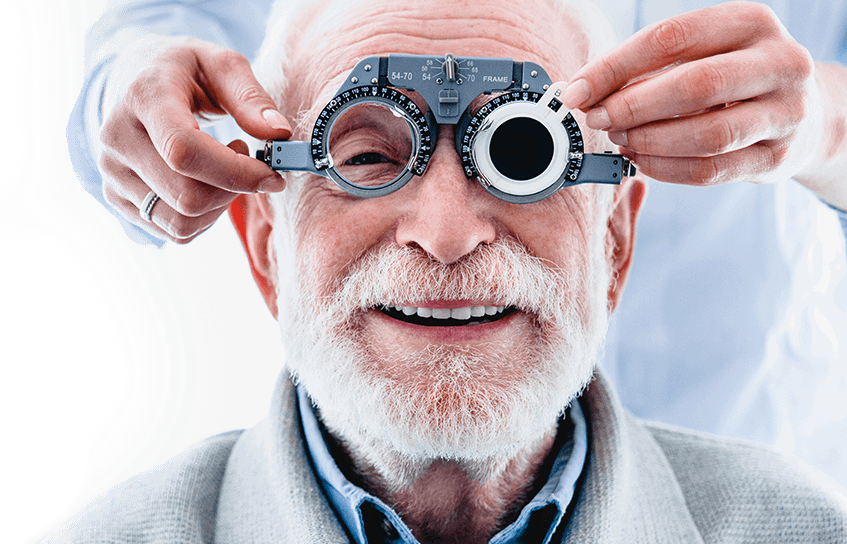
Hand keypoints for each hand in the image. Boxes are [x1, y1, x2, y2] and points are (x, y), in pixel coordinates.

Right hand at [97, 36, 290, 242]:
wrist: (130, 79)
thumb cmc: (183, 71)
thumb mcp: (221, 64)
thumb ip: (252, 97)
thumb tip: (279, 133)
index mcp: (144, 97)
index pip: (184, 152)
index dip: (236, 172)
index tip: (271, 174)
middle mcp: (117, 139)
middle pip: (188, 198)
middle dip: (234, 190)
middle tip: (247, 160)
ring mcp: (111, 173)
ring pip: (182, 224)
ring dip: (220, 206)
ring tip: (223, 168)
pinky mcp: (116, 198)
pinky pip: (174, 232)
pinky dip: (203, 216)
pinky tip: (204, 183)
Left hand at [562, 2, 822, 189]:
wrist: (805, 113)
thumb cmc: (733, 79)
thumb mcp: (702, 55)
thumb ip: (648, 68)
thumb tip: (582, 92)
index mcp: (751, 22)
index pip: (670, 39)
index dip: (614, 68)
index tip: (576, 91)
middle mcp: (779, 63)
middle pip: (694, 86)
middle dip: (632, 107)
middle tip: (597, 120)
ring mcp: (786, 113)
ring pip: (707, 134)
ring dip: (650, 141)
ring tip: (619, 140)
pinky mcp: (777, 158)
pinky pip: (711, 170)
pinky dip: (666, 169)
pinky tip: (641, 161)